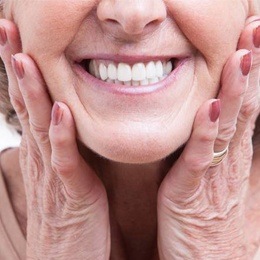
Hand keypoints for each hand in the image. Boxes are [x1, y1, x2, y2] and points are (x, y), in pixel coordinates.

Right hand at [0, 19, 109, 258]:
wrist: (67, 258)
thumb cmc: (70, 214)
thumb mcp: (64, 172)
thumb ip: (63, 146)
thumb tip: (63, 118)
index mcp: (45, 150)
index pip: (30, 102)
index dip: (22, 70)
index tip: (17, 37)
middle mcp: (43, 156)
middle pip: (27, 104)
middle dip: (17, 66)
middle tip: (8, 28)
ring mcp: (54, 174)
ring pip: (40, 126)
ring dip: (32, 92)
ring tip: (24, 57)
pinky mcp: (72, 193)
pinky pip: (65, 160)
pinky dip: (62, 135)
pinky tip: (60, 111)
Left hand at [157, 17, 259, 259]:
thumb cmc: (212, 224)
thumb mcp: (221, 181)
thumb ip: (220, 150)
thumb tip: (218, 119)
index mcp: (235, 156)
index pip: (250, 107)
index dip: (255, 75)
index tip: (255, 41)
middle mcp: (231, 161)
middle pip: (247, 107)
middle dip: (254, 69)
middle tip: (257, 30)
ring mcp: (215, 176)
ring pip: (229, 126)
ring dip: (237, 90)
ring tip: (243, 55)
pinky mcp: (192, 193)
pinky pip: (200, 158)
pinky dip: (206, 132)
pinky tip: (210, 107)